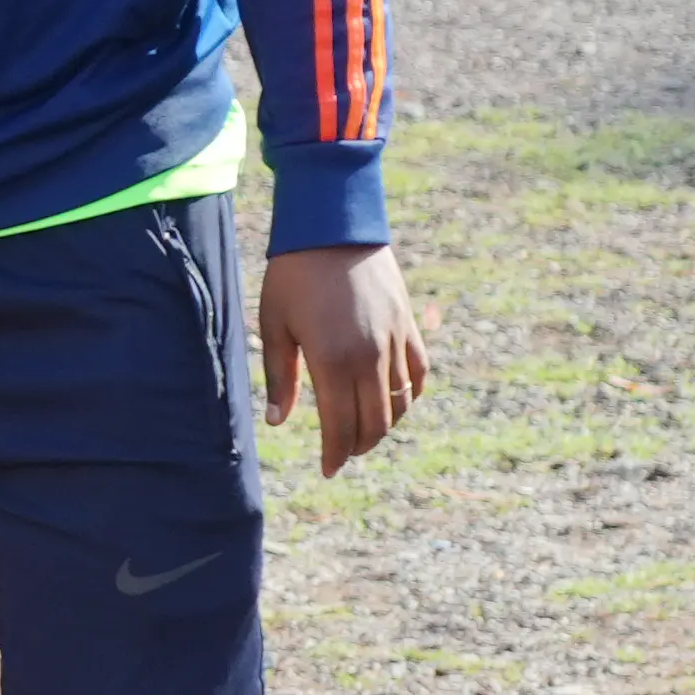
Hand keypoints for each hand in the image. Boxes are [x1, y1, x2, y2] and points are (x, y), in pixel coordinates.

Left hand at [259, 239, 425, 472]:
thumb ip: (279, 378)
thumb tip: (278, 421)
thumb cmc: (293, 275)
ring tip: (364, 431)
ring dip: (384, 425)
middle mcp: (369, 356)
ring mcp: (394, 340)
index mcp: (332, 361)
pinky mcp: (408, 323)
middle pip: (375, 423)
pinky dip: (410, 394)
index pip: (340, 427)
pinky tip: (396, 401)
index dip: (334, 454)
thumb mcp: (275, 325)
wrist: (333, 224)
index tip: (327, 470)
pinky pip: (418, 372)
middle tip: (341, 452)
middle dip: (358, 445)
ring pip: (400, 403)